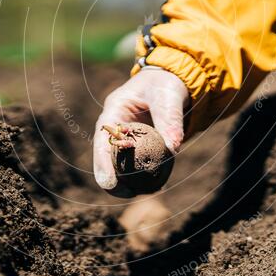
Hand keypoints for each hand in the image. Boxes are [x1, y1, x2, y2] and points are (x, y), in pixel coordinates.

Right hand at [93, 67, 188, 196]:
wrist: (172, 81)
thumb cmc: (165, 84)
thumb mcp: (167, 97)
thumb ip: (170, 120)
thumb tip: (173, 149)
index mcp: (114, 112)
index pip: (102, 140)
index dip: (102, 163)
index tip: (108, 183)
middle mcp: (116, 128)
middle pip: (106, 158)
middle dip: (112, 179)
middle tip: (127, 193)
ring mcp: (127, 139)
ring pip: (120, 165)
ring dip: (127, 181)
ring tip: (140, 193)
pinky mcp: (139, 147)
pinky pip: (137, 165)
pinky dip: (143, 177)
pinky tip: (154, 186)